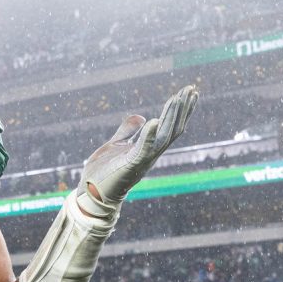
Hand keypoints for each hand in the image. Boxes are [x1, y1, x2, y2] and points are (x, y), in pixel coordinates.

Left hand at [77, 85, 198, 218]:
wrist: (91, 194)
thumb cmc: (102, 172)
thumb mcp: (115, 145)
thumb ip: (127, 131)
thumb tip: (141, 116)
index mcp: (148, 148)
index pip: (169, 126)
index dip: (180, 109)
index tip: (189, 91)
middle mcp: (150, 154)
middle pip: (172, 128)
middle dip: (182, 108)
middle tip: (191, 88)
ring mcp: (142, 160)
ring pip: (163, 136)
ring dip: (171, 117)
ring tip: (178, 97)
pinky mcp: (131, 165)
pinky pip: (143, 149)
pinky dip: (148, 135)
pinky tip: (154, 120)